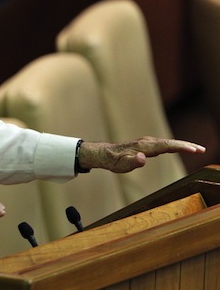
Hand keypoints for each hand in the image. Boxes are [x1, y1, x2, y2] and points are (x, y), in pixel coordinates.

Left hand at [79, 136, 205, 172]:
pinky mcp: (147, 145)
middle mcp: (147, 142)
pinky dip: (175, 146)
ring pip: (169, 143)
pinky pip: (164, 145)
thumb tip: (143, 158)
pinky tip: (181, 148)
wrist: (105, 154)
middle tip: (202, 149)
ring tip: (197, 149)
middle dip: (187, 145)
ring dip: (183, 145)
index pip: (166, 146)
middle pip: (171, 143)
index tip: (193, 149)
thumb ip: (132, 162)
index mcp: (144, 147)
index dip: (180, 147)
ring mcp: (147, 143)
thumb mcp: (121, 165)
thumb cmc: (114, 161)